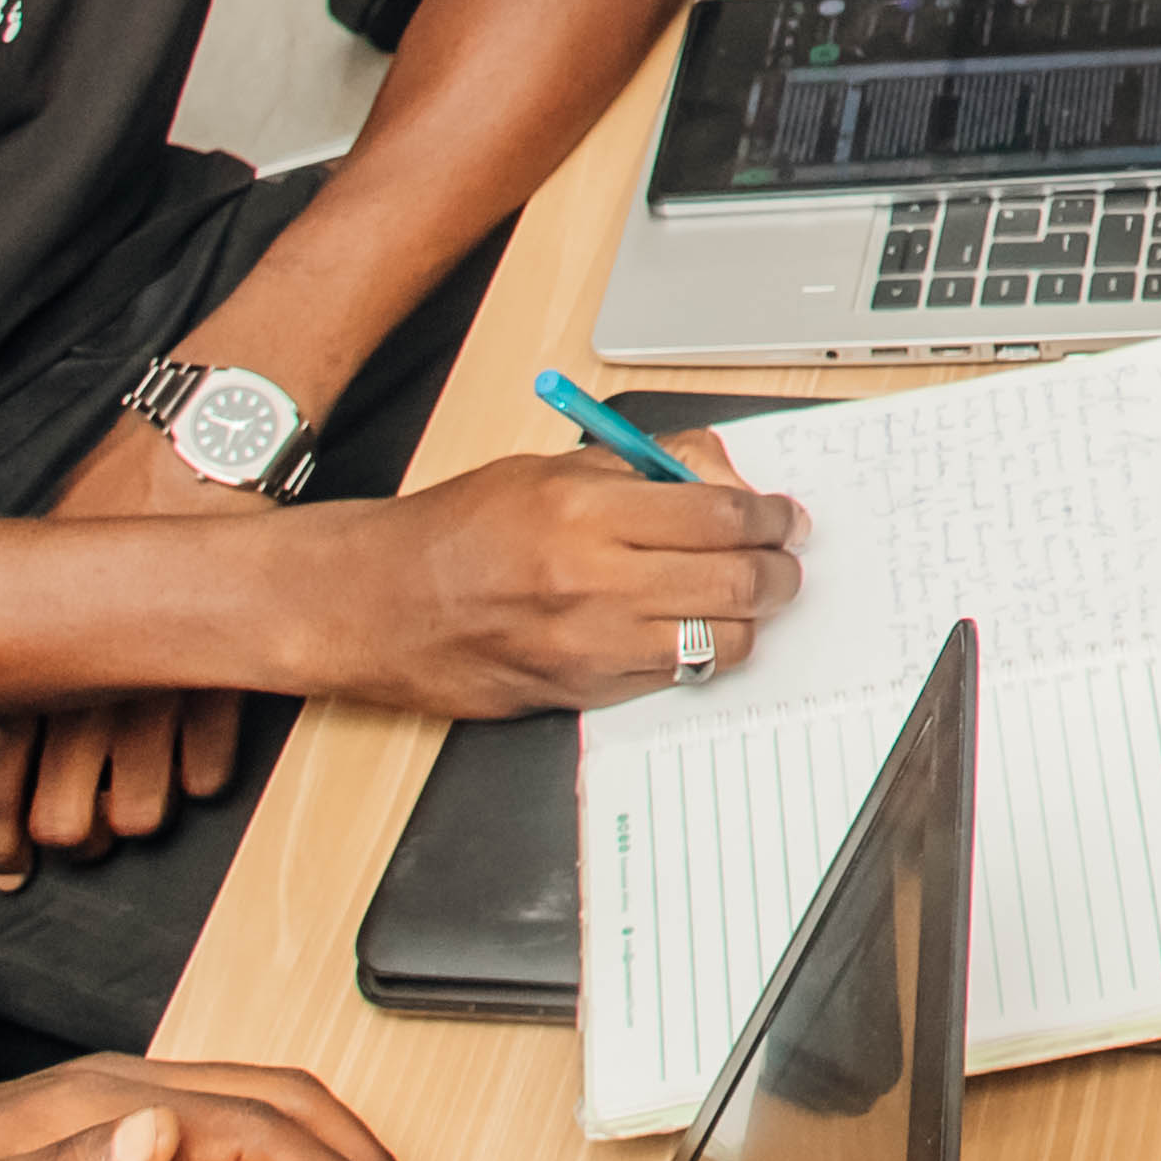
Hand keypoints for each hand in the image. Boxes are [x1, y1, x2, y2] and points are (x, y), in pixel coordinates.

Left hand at [0, 422, 263, 889]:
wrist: (206, 453)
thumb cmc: (118, 496)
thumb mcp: (38, 564)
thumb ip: (2, 639)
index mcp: (33, 661)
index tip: (7, 868)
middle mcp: (90, 690)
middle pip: (68, 818)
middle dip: (73, 838)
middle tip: (84, 833)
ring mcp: (159, 691)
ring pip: (142, 811)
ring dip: (140, 816)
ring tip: (142, 801)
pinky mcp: (224, 680)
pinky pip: (211, 769)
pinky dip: (201, 777)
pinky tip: (195, 766)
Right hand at [342, 449, 804, 718]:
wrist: (374, 603)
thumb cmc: (456, 530)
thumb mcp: (551, 469)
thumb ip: (644, 469)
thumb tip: (724, 479)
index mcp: (585, 511)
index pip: (721, 515)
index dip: (772, 516)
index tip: (786, 517)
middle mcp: (591, 581)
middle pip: (735, 582)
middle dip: (779, 571)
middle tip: (784, 560)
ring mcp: (587, 645)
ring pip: (718, 642)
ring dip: (749, 620)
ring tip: (747, 599)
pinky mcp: (578, 692)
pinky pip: (671, 677)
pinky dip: (697, 654)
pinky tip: (690, 630)